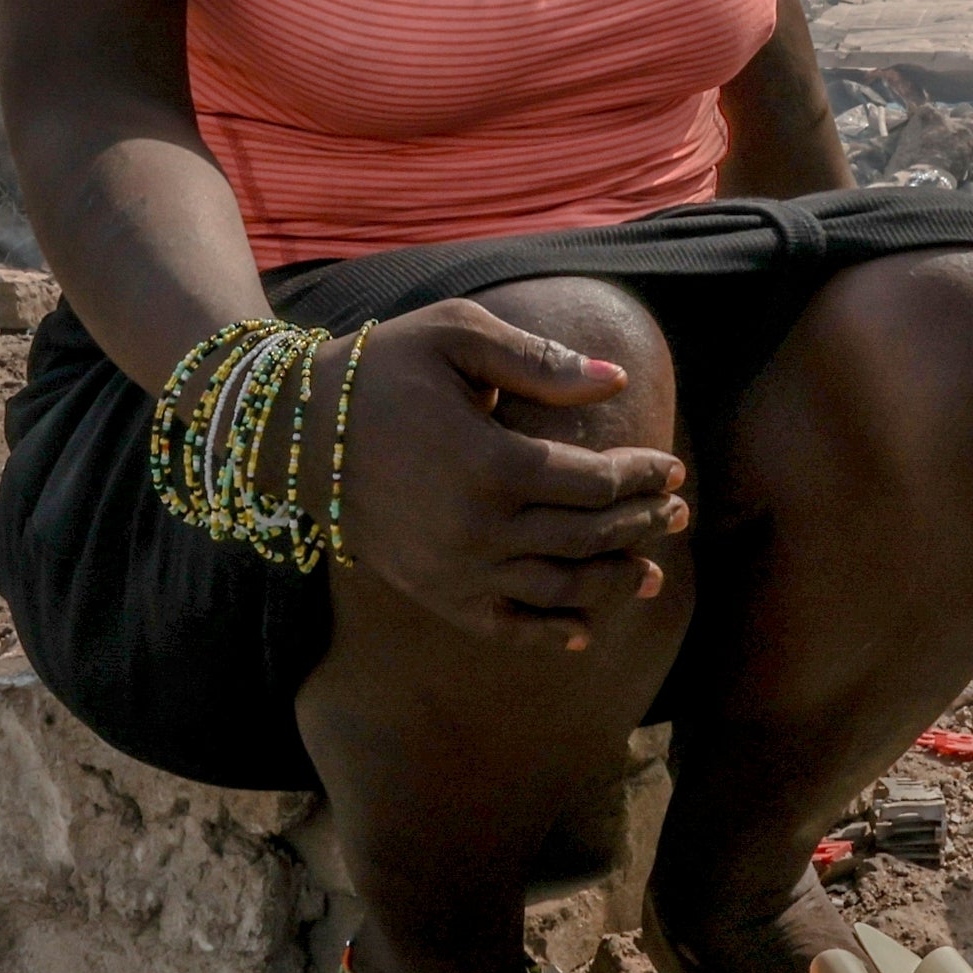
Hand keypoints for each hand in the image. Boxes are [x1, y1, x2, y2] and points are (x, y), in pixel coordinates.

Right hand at [331, 300, 689, 647]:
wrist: (296, 429)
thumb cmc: (383, 369)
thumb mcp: (459, 338)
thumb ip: (542, 361)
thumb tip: (616, 383)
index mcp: (492, 464)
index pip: (593, 482)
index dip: (641, 477)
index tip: (672, 469)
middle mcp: (480, 529)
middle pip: (586, 537)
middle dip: (640, 524)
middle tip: (676, 514)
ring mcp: (456, 570)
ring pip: (558, 589)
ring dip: (612, 581)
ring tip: (649, 570)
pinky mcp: (433, 593)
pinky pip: (504, 627)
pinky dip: (549, 634)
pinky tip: (584, 631)